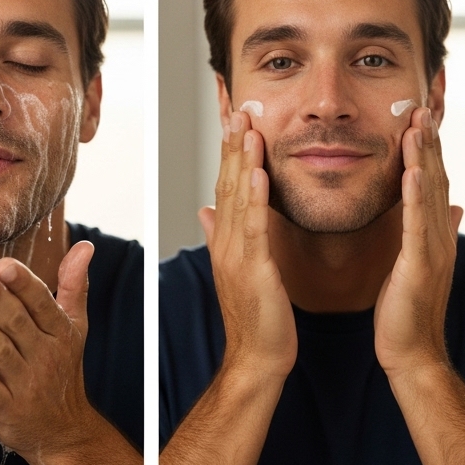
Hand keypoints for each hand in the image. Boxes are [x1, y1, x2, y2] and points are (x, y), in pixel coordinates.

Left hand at [0, 242, 94, 463]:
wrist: (63, 431)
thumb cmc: (62, 370)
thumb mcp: (75, 327)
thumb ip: (73, 286)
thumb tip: (85, 247)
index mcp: (60, 331)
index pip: (43, 303)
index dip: (24, 284)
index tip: (3, 264)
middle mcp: (45, 354)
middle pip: (18, 323)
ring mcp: (25, 382)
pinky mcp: (6, 408)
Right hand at [198, 111, 296, 378]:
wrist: (258, 358)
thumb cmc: (255, 317)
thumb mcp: (238, 268)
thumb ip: (222, 235)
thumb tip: (206, 210)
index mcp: (226, 239)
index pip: (225, 184)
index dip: (228, 149)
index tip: (233, 117)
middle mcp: (227, 242)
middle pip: (226, 182)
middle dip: (231, 143)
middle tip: (236, 105)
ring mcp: (237, 255)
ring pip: (237, 198)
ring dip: (241, 159)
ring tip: (246, 125)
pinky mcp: (254, 269)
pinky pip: (254, 227)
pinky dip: (255, 197)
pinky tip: (259, 171)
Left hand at [374, 107, 461, 374]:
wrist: (412, 353)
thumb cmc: (410, 312)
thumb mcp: (421, 261)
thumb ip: (435, 229)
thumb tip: (453, 205)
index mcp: (436, 234)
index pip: (436, 181)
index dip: (431, 147)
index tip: (423, 114)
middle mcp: (439, 236)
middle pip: (437, 178)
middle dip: (430, 140)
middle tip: (425, 103)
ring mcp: (432, 250)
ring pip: (430, 195)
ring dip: (425, 157)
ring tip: (419, 123)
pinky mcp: (419, 267)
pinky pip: (417, 226)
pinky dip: (415, 197)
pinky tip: (411, 171)